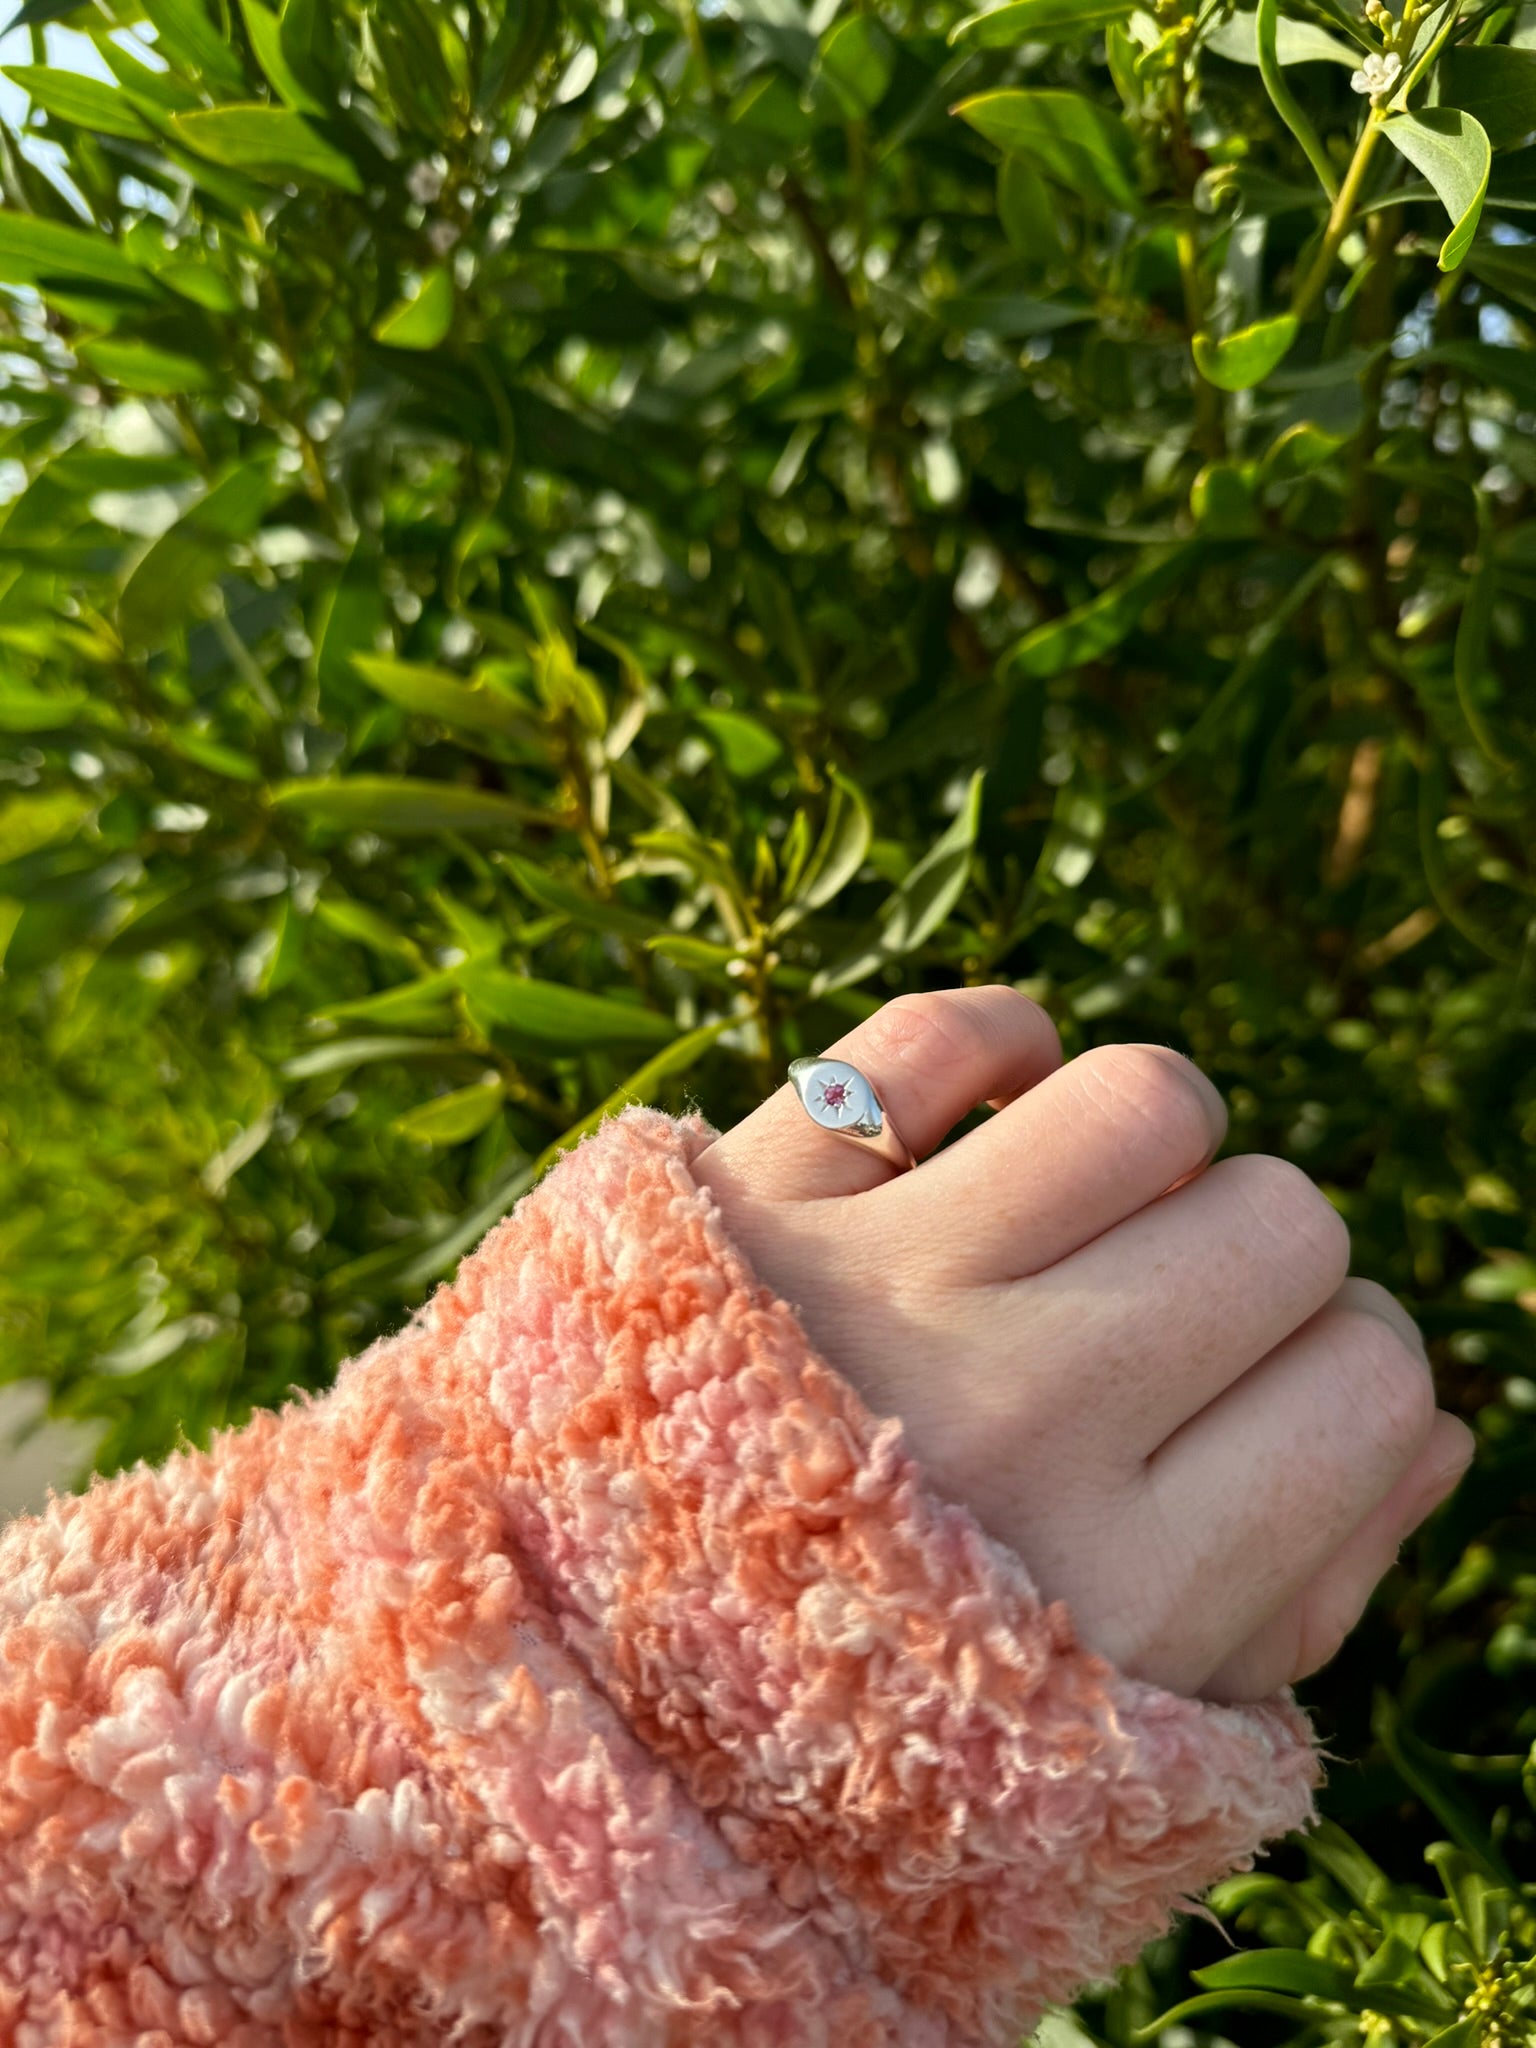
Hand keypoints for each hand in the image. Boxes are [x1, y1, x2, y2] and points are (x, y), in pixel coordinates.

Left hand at [693, 988, 1472, 1703]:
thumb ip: (1297, 1599)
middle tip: (1167, 1320)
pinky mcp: (747, 1190)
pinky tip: (993, 1109)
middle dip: (1259, 1269)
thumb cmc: (864, 1722)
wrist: (561, 1691)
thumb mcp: (1106, 1745)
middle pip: (1285, 1224)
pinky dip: (990, 1045)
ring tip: (1090, 1210)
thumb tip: (1439, 1430)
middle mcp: (1012, 1417)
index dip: (1350, 1376)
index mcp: (1121, 1591)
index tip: (1276, 1398)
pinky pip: (934, 1032)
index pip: (1373, 1381)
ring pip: (1142, 1098)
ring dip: (1148, 1144)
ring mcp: (871, 1284)